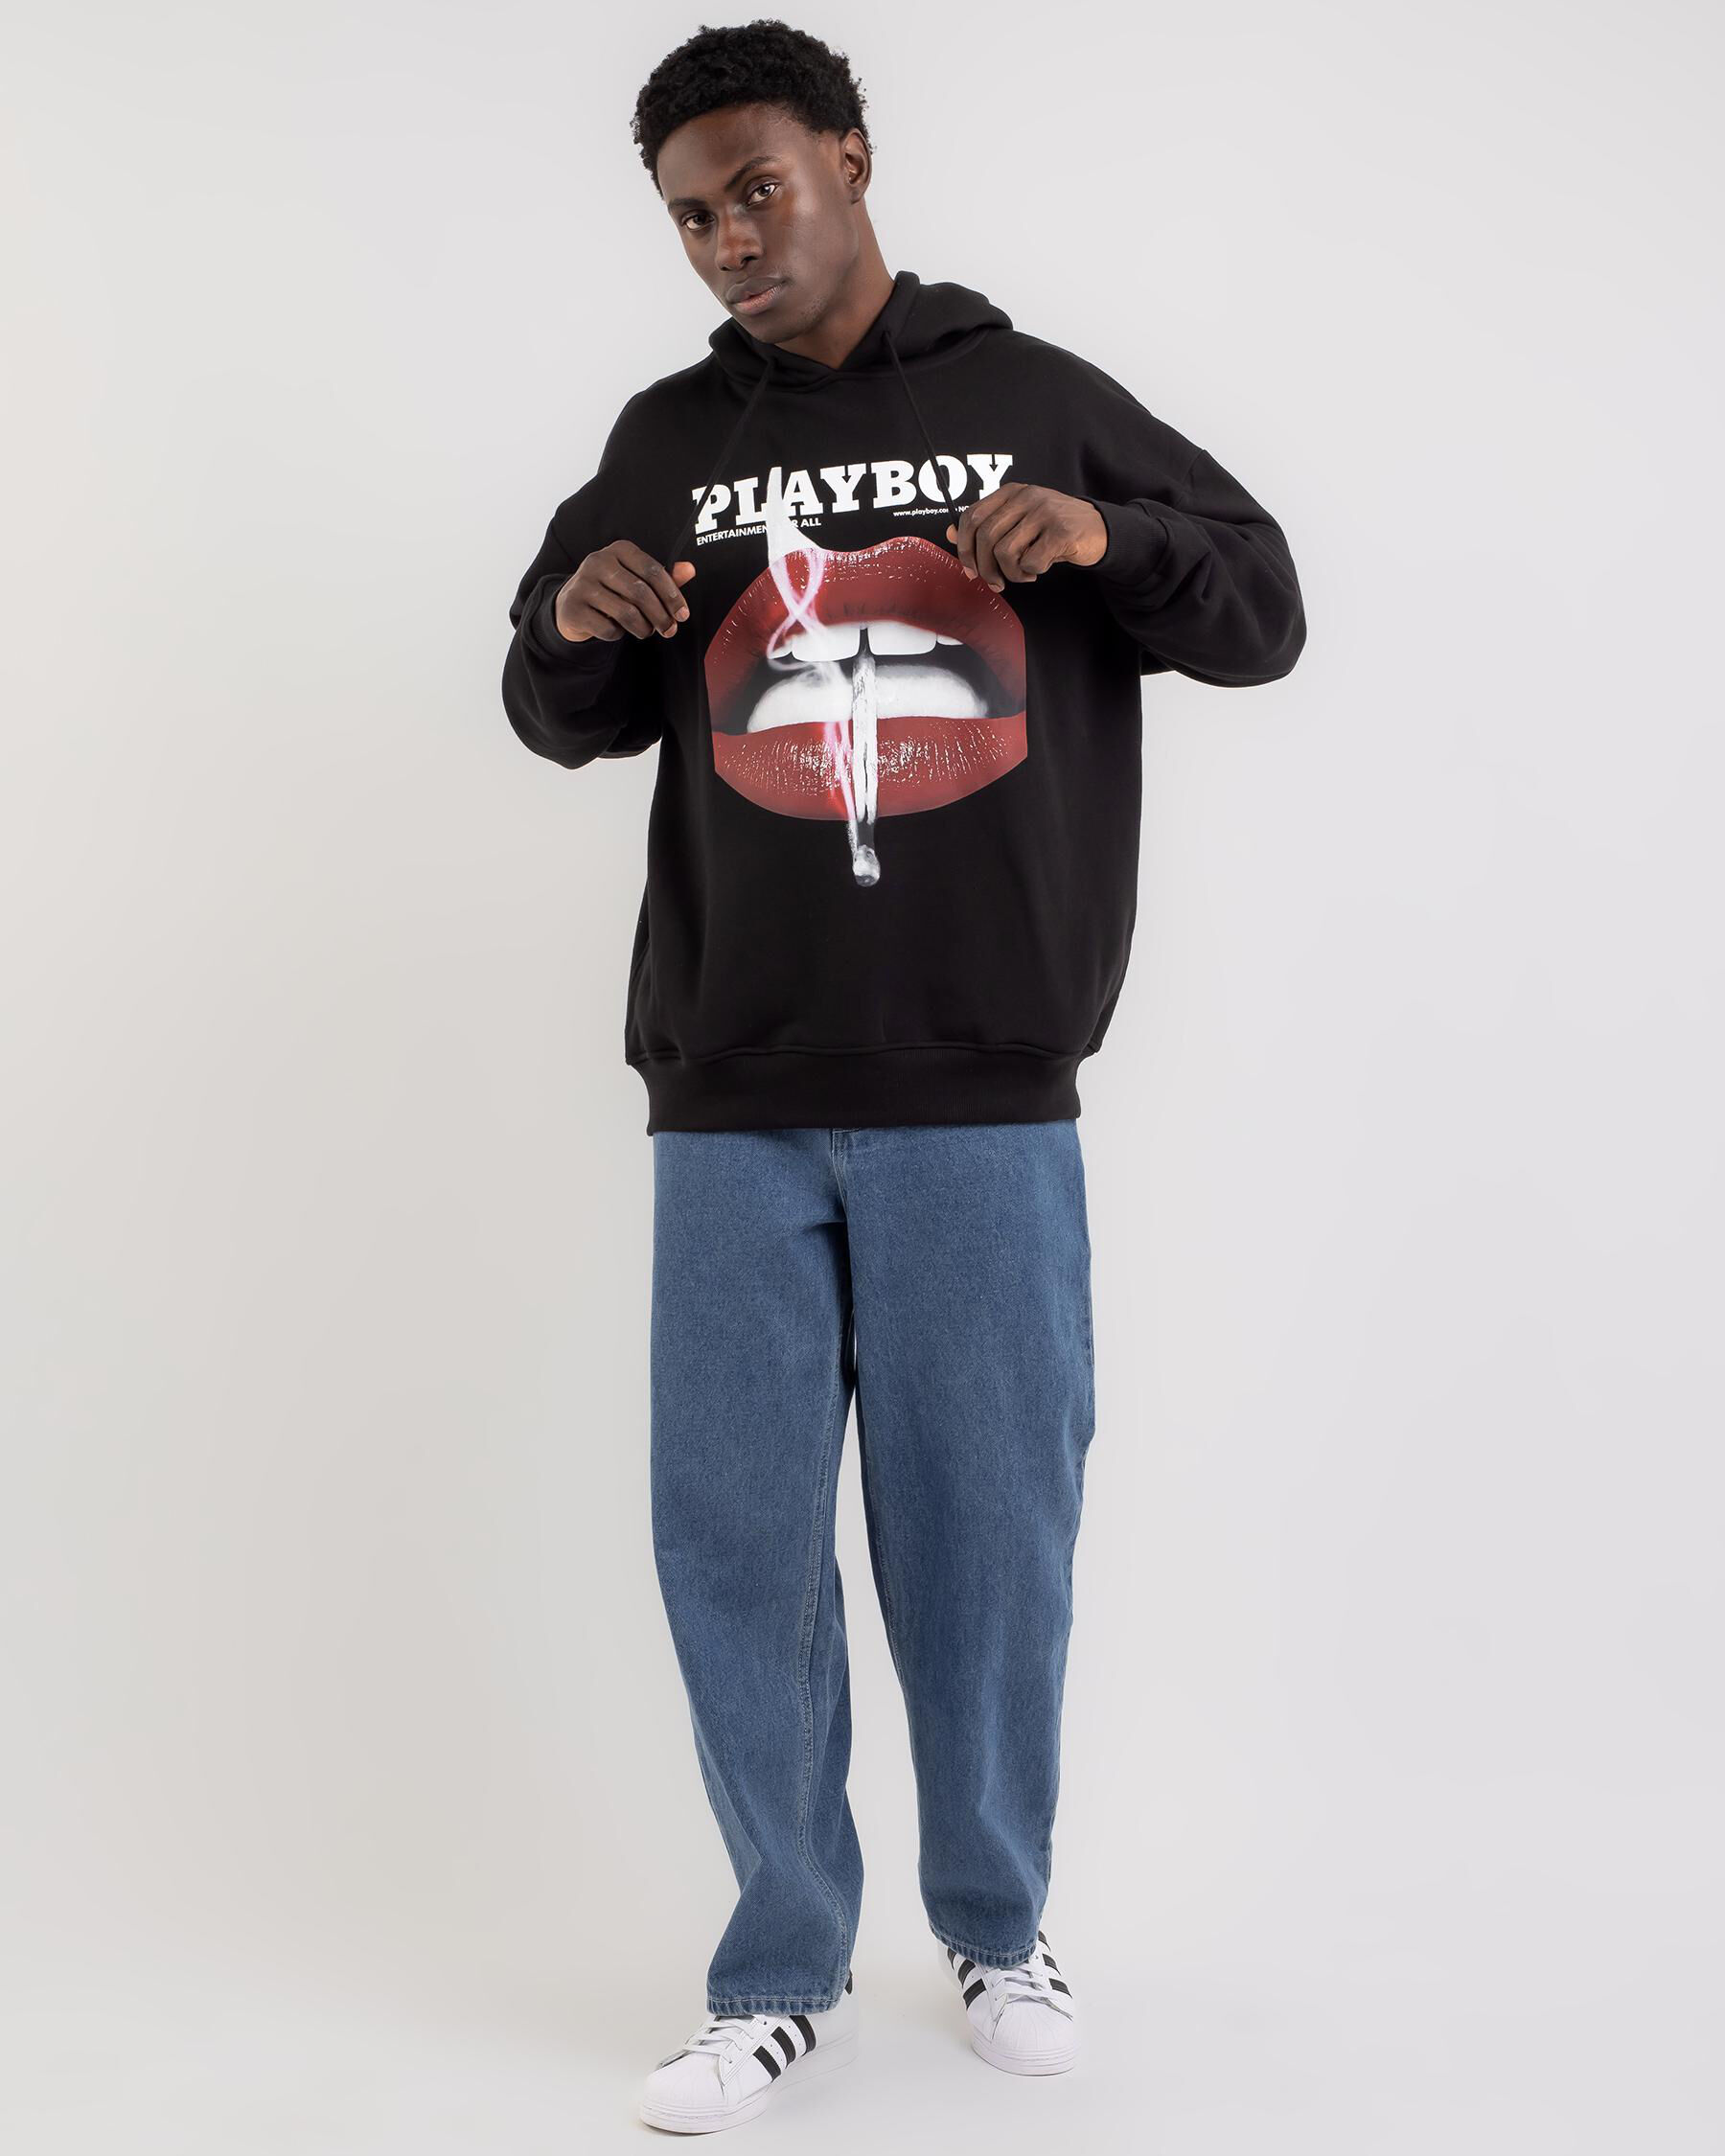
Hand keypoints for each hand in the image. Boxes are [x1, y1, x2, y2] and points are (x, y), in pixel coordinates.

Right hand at [554, 542, 695, 641]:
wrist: (573, 603)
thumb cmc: (612, 590)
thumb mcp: (637, 579)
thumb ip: (663, 577)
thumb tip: (690, 570)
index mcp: (619, 549)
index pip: (653, 570)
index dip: (672, 595)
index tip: (682, 615)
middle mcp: (598, 561)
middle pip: (640, 593)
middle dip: (660, 616)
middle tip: (669, 630)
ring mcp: (583, 583)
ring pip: (626, 612)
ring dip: (643, 628)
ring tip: (646, 631)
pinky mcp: (573, 607)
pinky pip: (607, 628)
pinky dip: (618, 634)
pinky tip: (618, 630)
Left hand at [945, 484, 1107, 591]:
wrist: (1098, 530)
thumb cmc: (1053, 529)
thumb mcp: (1018, 522)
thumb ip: (987, 525)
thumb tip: (949, 533)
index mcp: (1012, 492)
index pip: (972, 517)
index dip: (964, 547)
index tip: (970, 569)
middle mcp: (1026, 497)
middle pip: (985, 537)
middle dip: (985, 568)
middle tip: (995, 583)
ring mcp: (1044, 512)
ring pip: (1005, 551)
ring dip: (1011, 573)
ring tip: (1023, 573)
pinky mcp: (1060, 532)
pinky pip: (1029, 561)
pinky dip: (1030, 572)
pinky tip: (1040, 568)